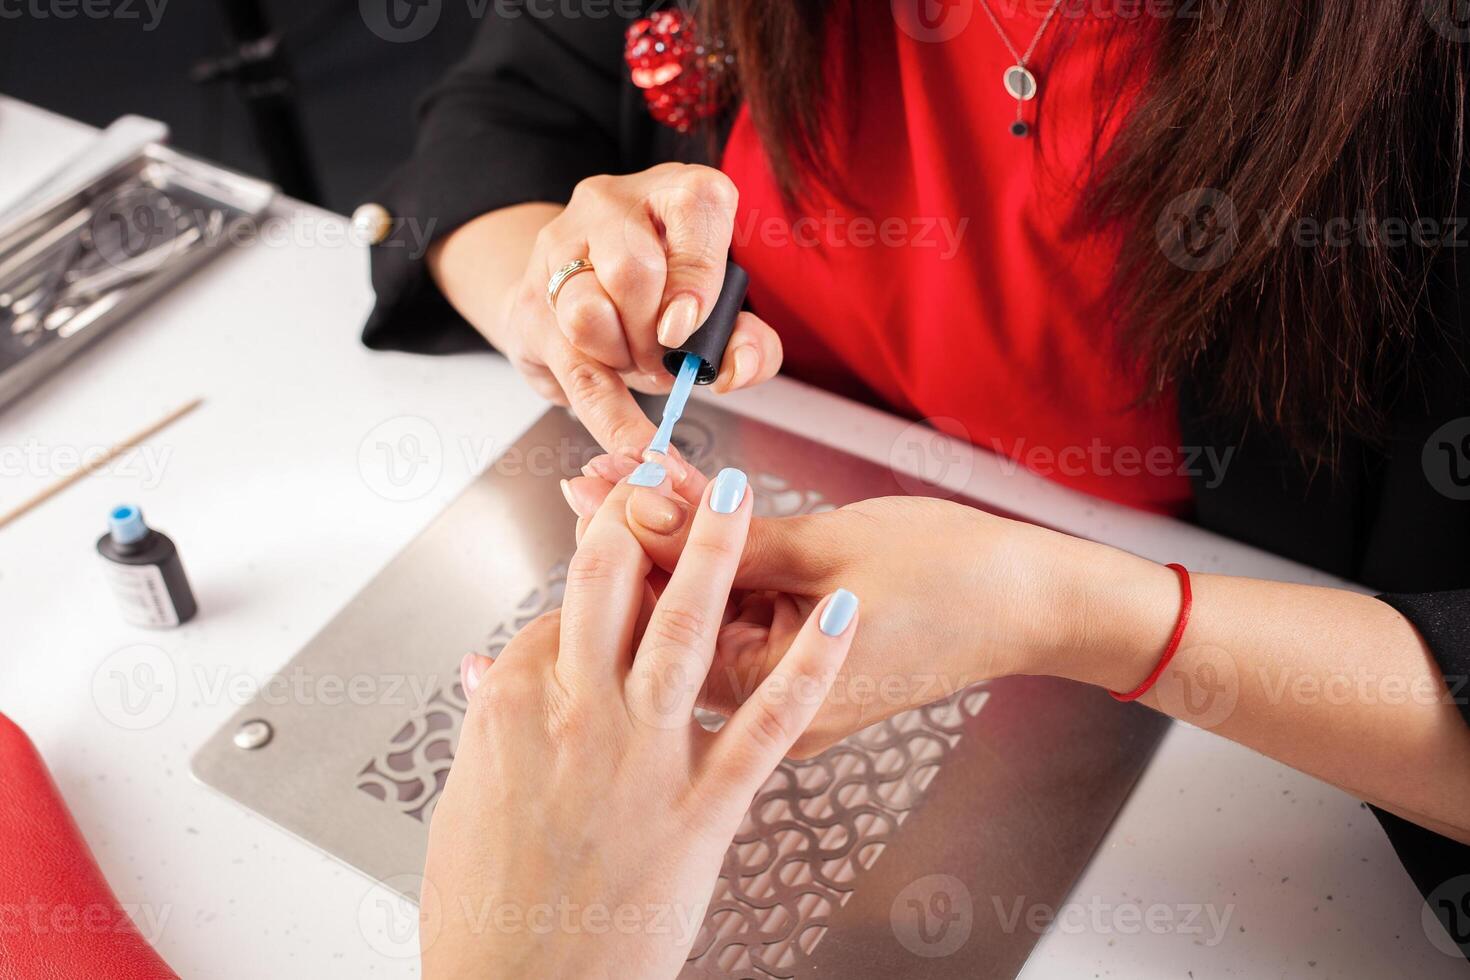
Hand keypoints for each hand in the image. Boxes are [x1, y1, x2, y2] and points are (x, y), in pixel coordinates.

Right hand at [421, 470, 856, 978]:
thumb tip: (486, 670)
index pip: (565, 606)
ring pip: (685, 631)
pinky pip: (767, 720)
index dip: (597, 561)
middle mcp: (579, 716)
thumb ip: (489, 722)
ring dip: (718, 554)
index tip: (618, 528)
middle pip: (614, 589)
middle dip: (644, 518)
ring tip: (744, 494)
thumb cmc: (487, 910)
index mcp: (514, 707)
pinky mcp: (704, 806)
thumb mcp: (467, 801)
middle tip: (674, 466)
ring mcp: (644, 758)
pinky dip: (810, 663)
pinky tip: (838, 615)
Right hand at [430, 164, 781, 457]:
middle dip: (655, 332)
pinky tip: (632, 445)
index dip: (698, 273)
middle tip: (665, 354)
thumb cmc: (656, 300)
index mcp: (673, 192)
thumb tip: (738, 367)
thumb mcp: (715, 315)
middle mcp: (612, 205)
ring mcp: (561, 248)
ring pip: (587, 310)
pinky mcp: (529, 302)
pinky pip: (573, 368)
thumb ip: (749, 341)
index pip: (693, 206)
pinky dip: (611, 417)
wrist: (570, 299)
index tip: (689, 326)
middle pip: (632, 266)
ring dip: (623, 357)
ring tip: (633, 361)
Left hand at [561, 456, 1175, 756]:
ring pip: (714, 606)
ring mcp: (794, 686)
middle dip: (641, 538)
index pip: (674, 617)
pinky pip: (751, 607)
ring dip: (680, 540)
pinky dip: (726, 559)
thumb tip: (645, 511)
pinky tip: (692, 504)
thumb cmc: (956, 577)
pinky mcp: (810, 661)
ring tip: (630, 475)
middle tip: (593, 477)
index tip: (593, 487)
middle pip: (684, 615)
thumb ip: (732, 539)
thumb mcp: (832, 547)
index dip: (630, 544)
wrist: (1039, 600)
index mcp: (778, 694)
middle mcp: (776, 707)